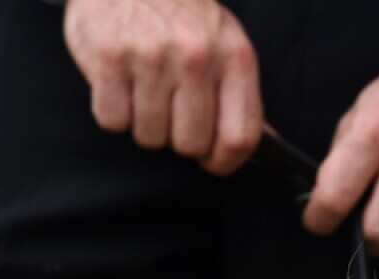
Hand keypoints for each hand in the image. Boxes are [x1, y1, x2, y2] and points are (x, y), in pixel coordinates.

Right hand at [63, 0, 263, 173]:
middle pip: (191, 144)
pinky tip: (121, 87)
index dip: (224, 162)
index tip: (211, 161)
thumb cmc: (186, 16)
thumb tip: (268, 145)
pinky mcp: (110, 57)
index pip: (240, 138)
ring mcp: (152, 57)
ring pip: (150, 136)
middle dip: (179, 142)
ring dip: (146, 126)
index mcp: (235, 60)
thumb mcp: (228, 46)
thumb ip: (242, 96)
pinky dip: (114, 113)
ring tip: (146, 94)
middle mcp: (197, 59)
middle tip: (172, 117)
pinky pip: (112, 120)